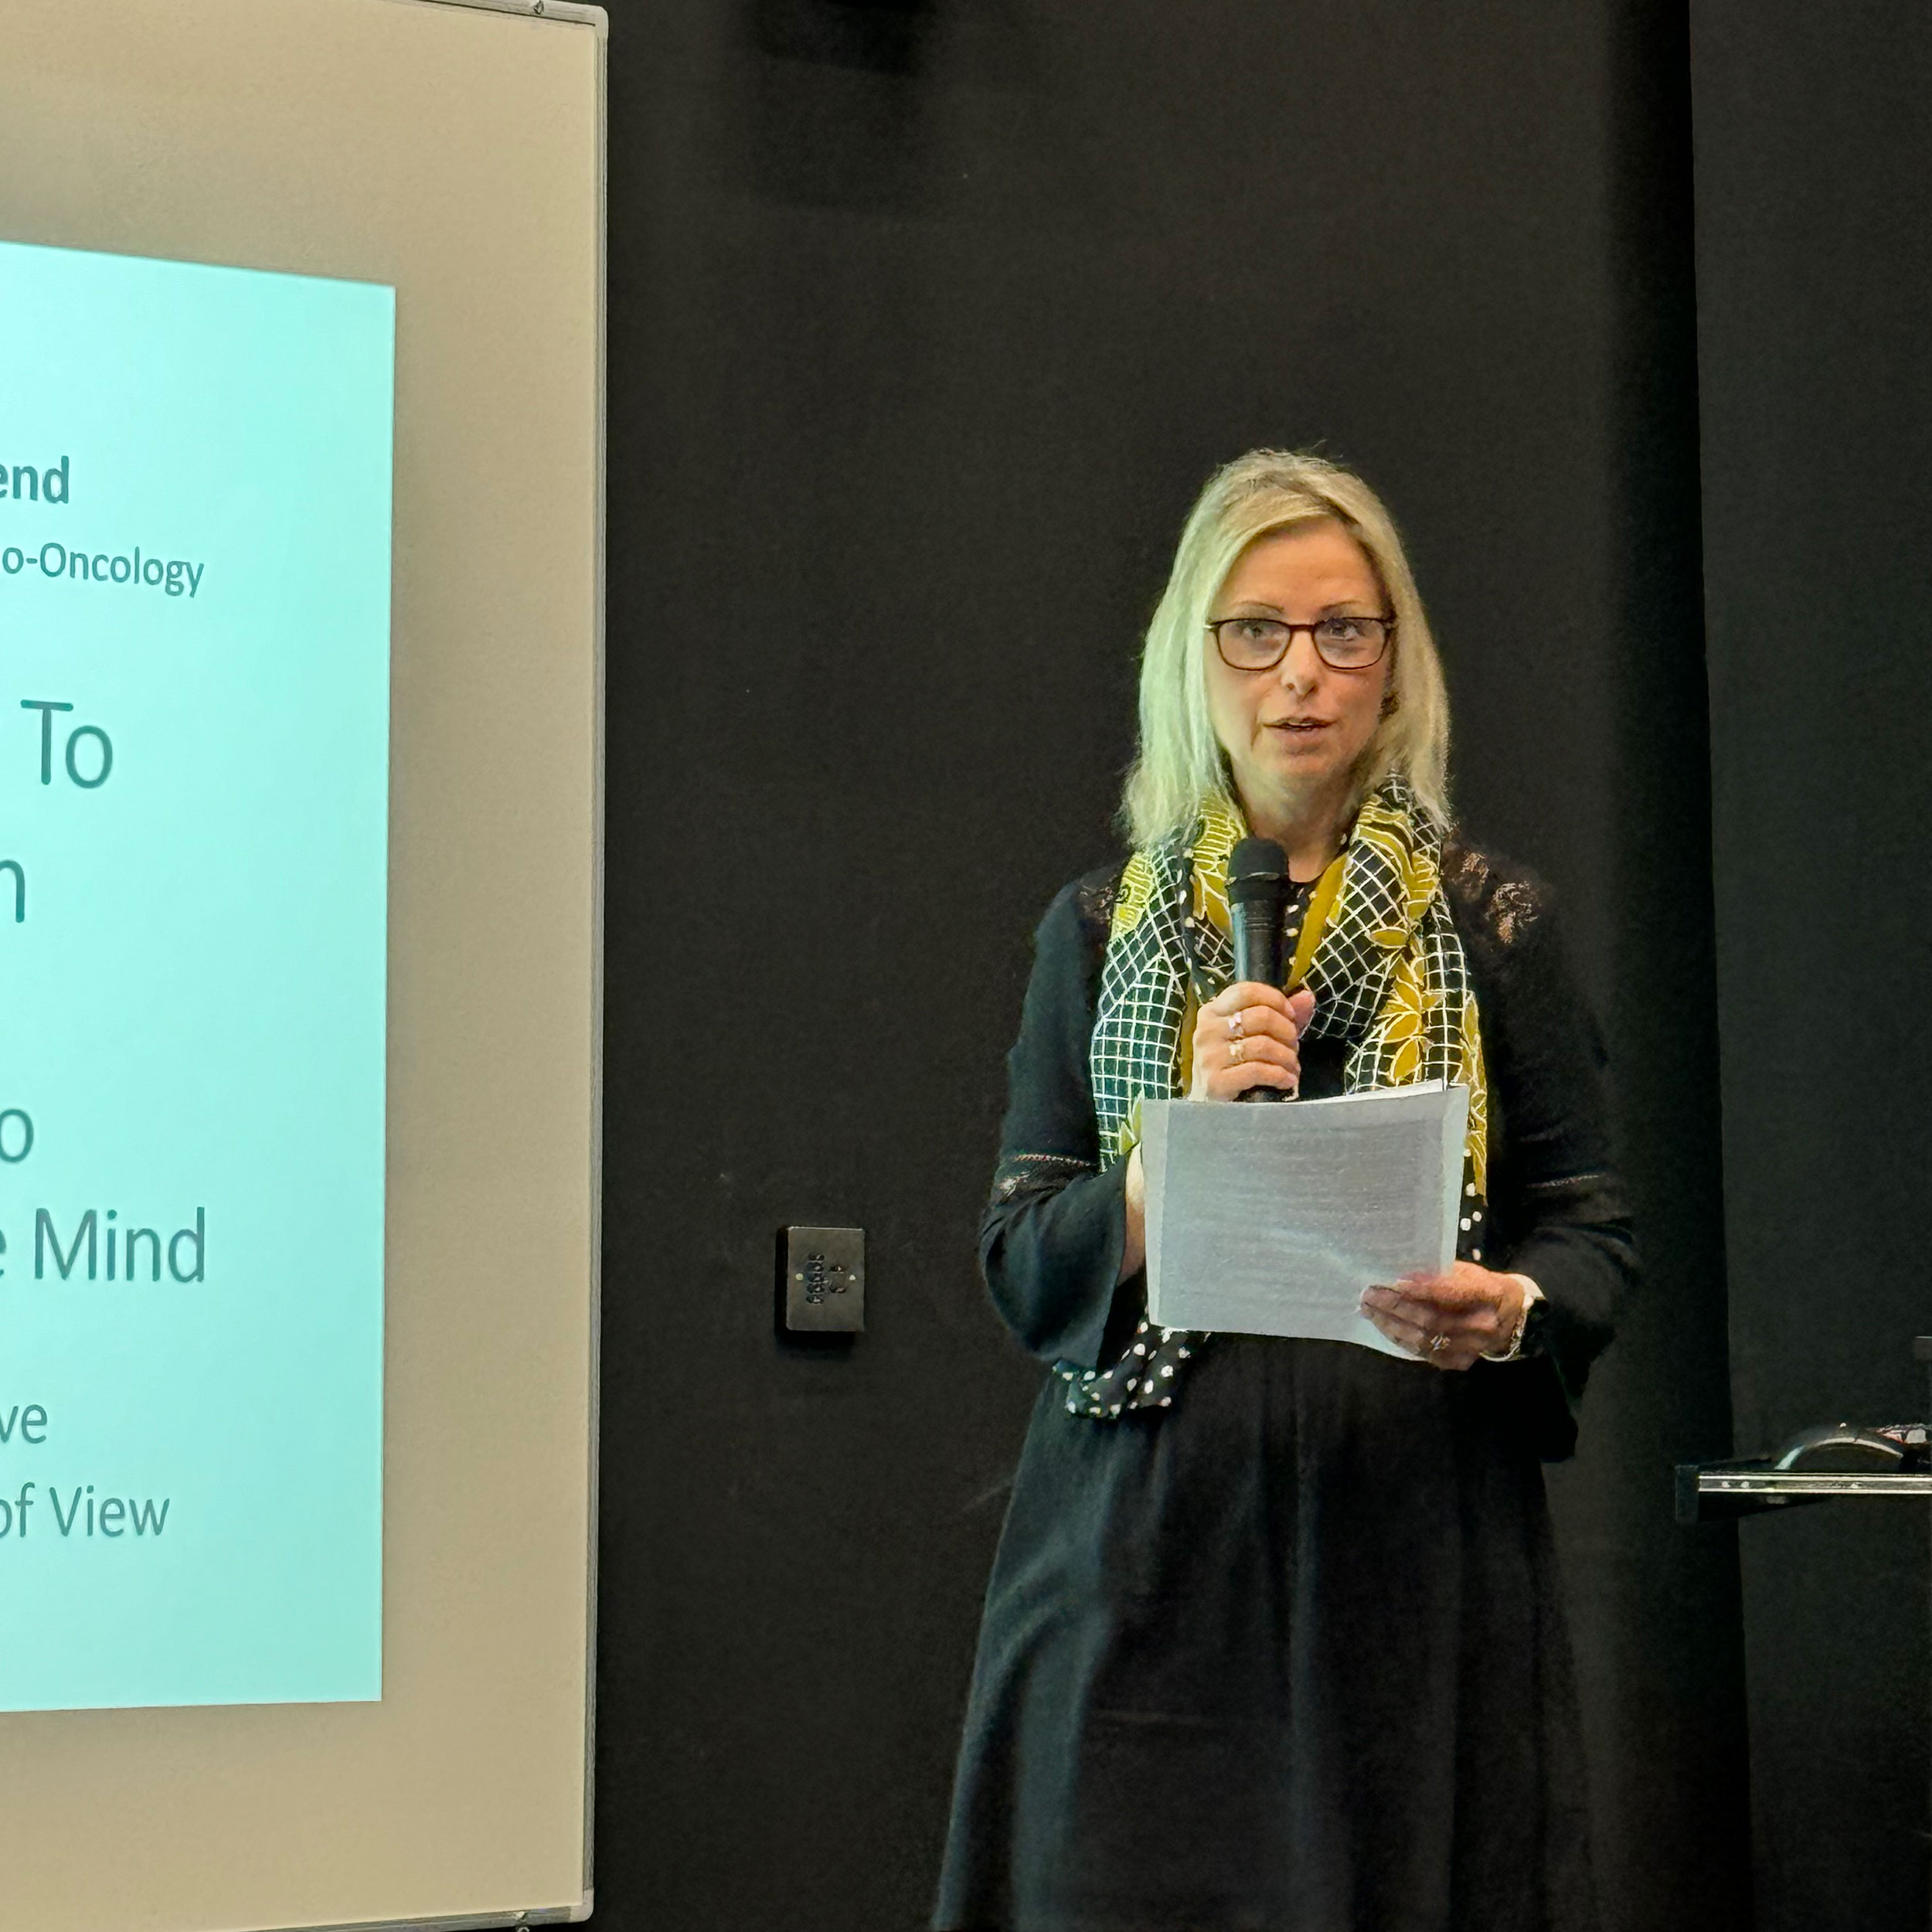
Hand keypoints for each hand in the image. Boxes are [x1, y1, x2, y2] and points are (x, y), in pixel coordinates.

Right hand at [1189, 983, 1316, 1101]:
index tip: (1291, 1016)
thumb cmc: (1234, 1067)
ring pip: (1262, 1044)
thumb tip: (1307, 996)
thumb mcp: (1253, 1036)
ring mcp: (1209, 1056)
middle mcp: (1207, 1030)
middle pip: (1260, 1016)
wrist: (1211, 1109)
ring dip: (1287, 1057)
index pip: (1246, 991)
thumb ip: (1279, 1015)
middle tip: (1293, 1047)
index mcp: (1212, 1012)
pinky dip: (1280, 1076)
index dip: (1276, 1000)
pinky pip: (1257, 1071)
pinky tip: (1287, 1081)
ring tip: (1292, 1067)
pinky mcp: (1215, 1081)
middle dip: (1286, 1032)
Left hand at [1360, 1263, 1526, 1370]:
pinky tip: (1386, 1326)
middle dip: (1395, 1307)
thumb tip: (1403, 1275)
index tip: (1394, 1283)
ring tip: (1369, 1310)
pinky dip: (1401, 1339)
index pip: (1450, 1294)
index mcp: (1488, 1295)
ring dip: (1391, 1325)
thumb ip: (1439, 1274)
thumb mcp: (1468, 1272)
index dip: (1421, 1290)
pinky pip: (1424, 1353)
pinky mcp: (1460, 1362)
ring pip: (1424, 1340)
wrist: (1512, 1320)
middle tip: (1369, 1295)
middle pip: (1431, 1320)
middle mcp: (1481, 1325)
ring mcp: (1471, 1348)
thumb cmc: (1484, 1288)